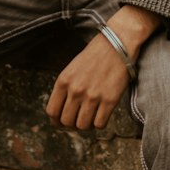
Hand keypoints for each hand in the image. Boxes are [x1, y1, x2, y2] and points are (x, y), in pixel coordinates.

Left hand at [46, 6, 159, 129]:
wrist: (117, 44)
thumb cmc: (95, 56)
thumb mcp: (72, 69)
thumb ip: (65, 89)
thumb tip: (61, 113)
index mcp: (63, 81)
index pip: (52, 111)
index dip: (56, 121)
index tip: (62, 122)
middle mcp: (76, 90)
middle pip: (66, 121)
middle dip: (72, 124)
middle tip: (79, 119)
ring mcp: (93, 96)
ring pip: (82, 126)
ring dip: (86, 125)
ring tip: (91, 117)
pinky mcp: (110, 100)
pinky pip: (100, 124)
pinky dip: (100, 124)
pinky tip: (102, 114)